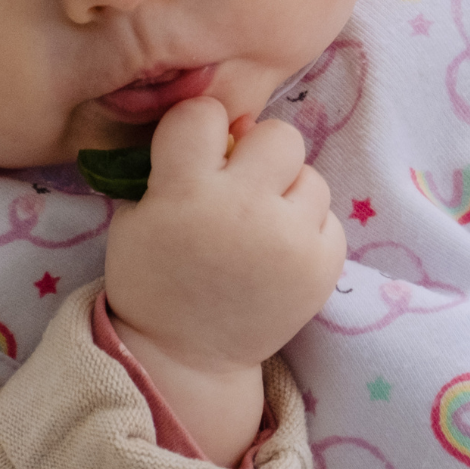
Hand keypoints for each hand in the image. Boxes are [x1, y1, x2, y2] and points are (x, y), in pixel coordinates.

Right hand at [103, 98, 343, 463]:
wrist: (188, 355)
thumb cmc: (157, 277)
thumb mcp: (140, 216)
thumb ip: (178, 167)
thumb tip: (234, 130)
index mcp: (186, 193)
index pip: (206, 113)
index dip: (202, 128)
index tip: (199, 151)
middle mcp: (244, 210)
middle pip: (280, 135)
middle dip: (262, 154)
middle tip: (245, 184)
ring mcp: (290, 240)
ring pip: (311, 176)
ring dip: (289, 193)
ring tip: (262, 226)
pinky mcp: (324, 267)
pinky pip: (329, 218)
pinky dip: (308, 230)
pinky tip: (280, 253)